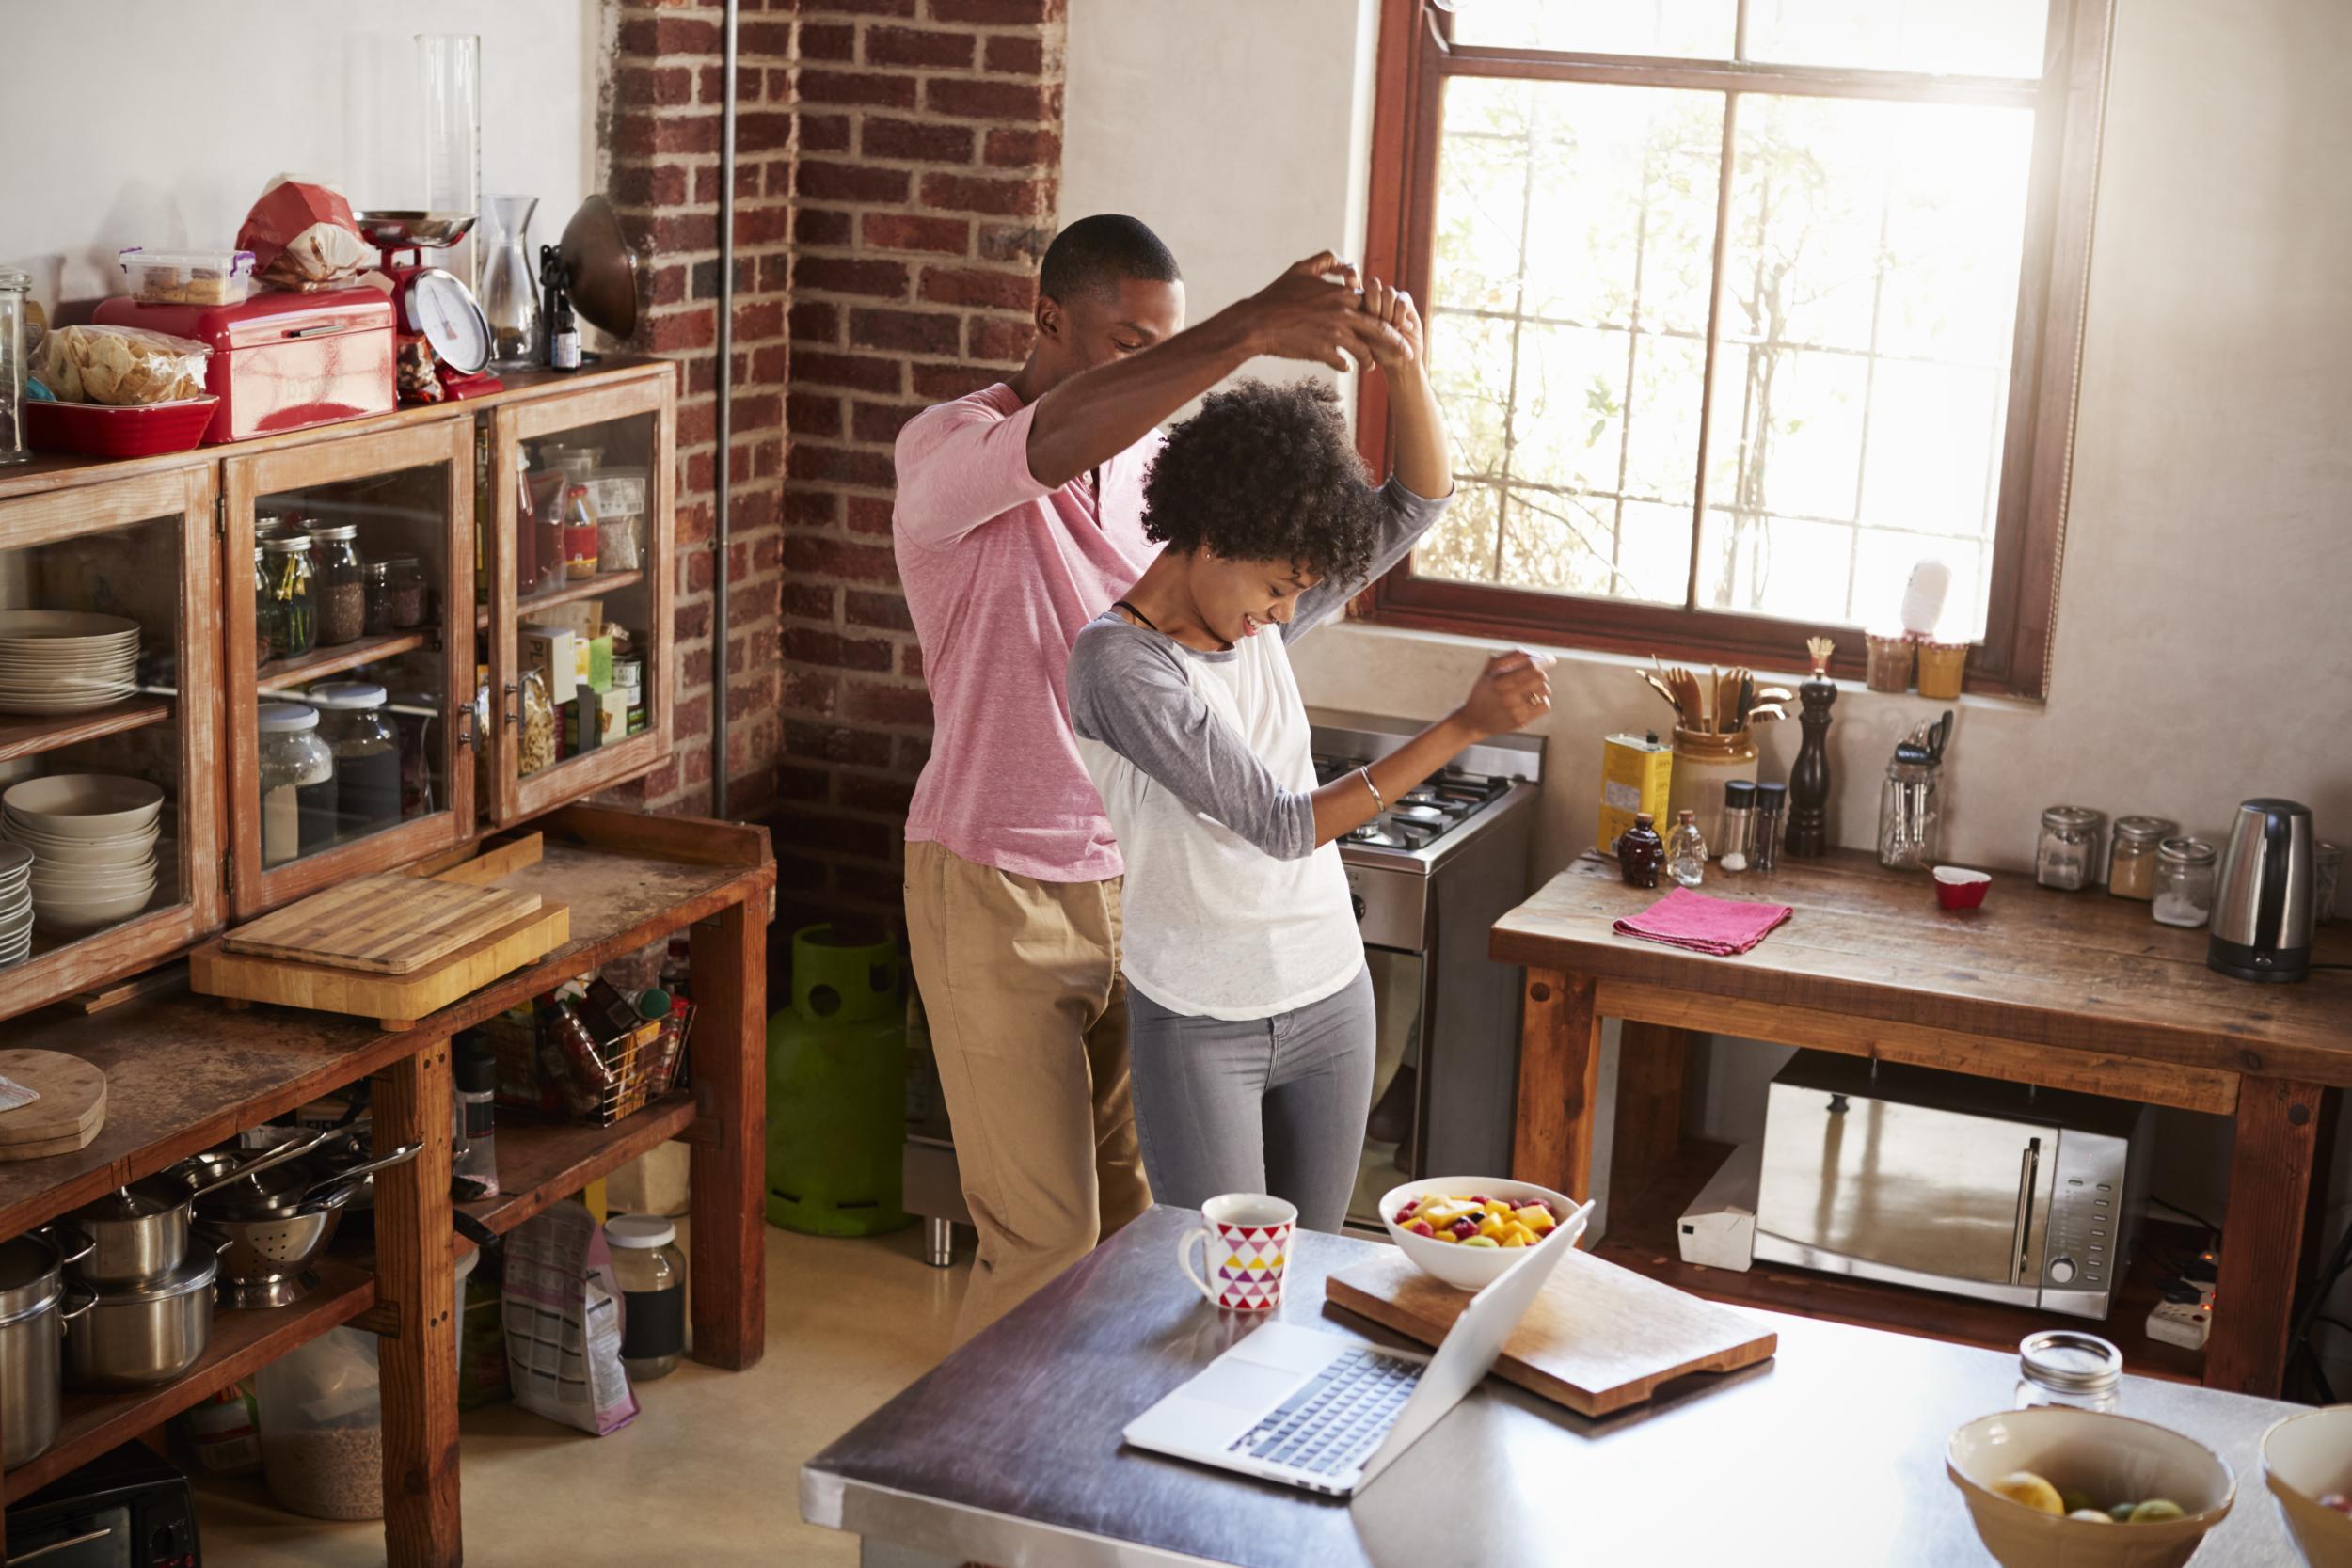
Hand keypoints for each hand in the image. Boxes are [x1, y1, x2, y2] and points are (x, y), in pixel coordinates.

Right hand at [1238, 252, 1407, 371]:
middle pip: (1380, 330)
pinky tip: (1347, 368)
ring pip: (1364, 350)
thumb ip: (1327, 261)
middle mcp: (1342, 314)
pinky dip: (1347, 366)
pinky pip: (1343, 363)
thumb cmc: (1277, 294)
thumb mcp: (1301, 269)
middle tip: (1407, 353)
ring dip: (1370, 359)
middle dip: (1397, 343)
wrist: (1257, 322)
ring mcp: (1333, 335)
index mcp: (1341, 294)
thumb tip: (1346, 262)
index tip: (1396, 323)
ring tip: (1371, 366)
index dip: (1387, 314)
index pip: (1375, 305)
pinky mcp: (1322, 352)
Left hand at [1358, 277, 1423, 372]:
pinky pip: (1402, 302)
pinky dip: (1400, 317)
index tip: (1350, 279)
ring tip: (1389, 328)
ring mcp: (1390, 298)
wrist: (1399, 361)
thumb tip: (1344, 308)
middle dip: (1374, 303)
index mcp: (1358, 302)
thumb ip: (1352, 322)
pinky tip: (1401, 328)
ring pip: (1388, 292)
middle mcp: (1374, 296)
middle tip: (1375, 319)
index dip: (1352, 276)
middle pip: (1373, 284)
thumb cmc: (1375, 352)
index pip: (1353, 281)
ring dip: (1388, 313)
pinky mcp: (1406, 301)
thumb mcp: (1359, 339)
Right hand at [1456, 649, 1552, 737]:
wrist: (1473, 721)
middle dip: (1541, 673)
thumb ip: (1511, 656)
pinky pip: (1545, 706)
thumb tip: (1535, 654)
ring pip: (1545, 691)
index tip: (1550, 659)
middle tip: (1535, 675)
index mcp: (1500, 679)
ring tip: (1530, 689)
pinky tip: (1532, 700)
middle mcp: (1508, 695)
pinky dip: (1542, 700)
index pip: (1532, 667)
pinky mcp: (1521, 721)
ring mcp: (1515, 709)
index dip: (1544, 661)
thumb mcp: (1490, 669)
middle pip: (1541, 678)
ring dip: (1541, 687)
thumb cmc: (1484, 690)